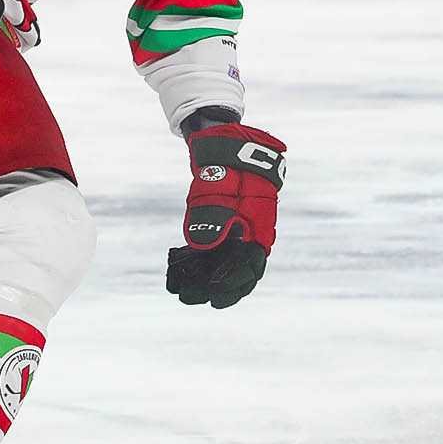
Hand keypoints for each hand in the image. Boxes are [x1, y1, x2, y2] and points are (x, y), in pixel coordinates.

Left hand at [165, 120, 285, 309]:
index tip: (213, 298)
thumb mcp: (220, 190)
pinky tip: (183, 270)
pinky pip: (217, 251)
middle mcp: (252, 235)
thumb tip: (203, 248)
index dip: (232, 287)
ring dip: (206, 279)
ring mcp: (240, 232)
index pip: (249, 270)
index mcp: (260, 229)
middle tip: (191, 298)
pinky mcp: (227, 227)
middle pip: (238, 272)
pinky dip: (202, 262)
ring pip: (226, 264)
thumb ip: (212, 219)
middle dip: (216, 289)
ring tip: (183, 289)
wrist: (231, 145)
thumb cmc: (230, 165)